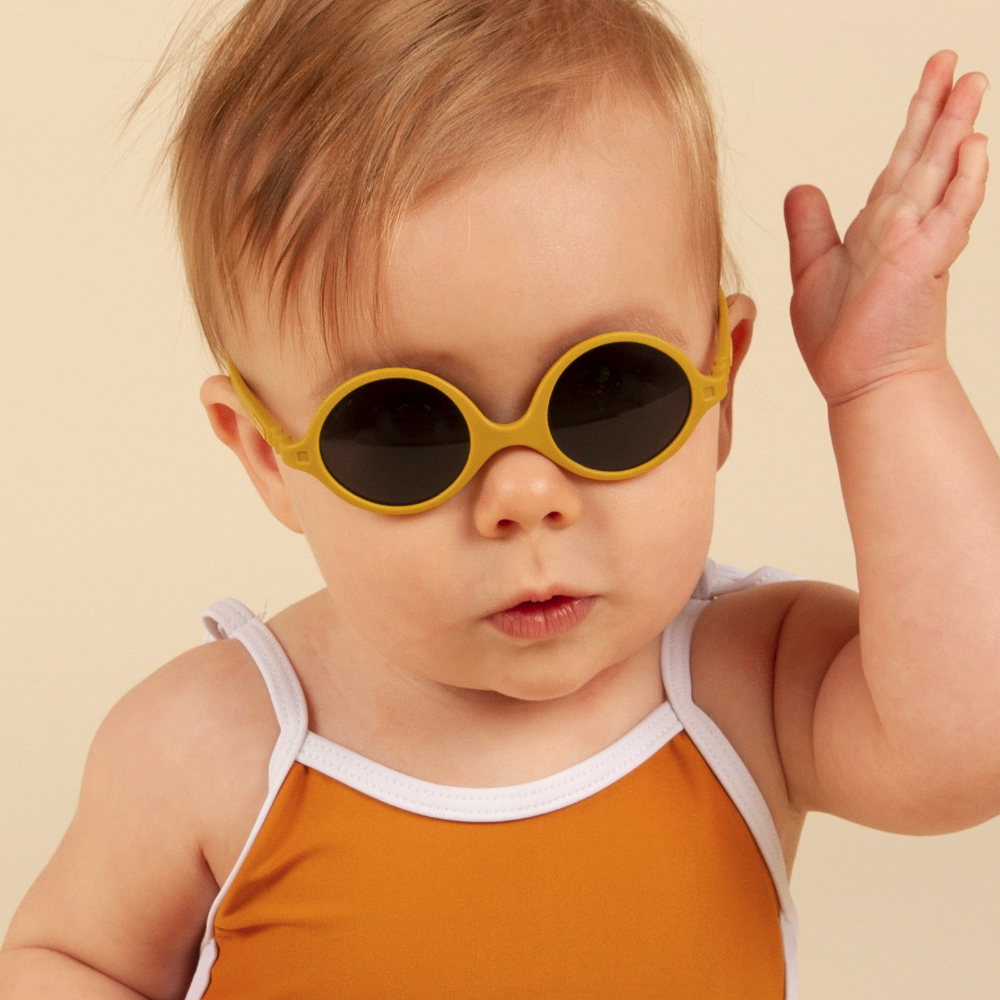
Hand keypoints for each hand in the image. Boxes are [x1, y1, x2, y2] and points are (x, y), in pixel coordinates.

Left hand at [783, 51, 988, 405]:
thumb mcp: (813, 271)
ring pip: (940, 173)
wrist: (863, 382)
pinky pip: (949, 216)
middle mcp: (902, 226)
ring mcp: (916, 242)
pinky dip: (963, 182)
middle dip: (939, 107)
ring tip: (973, 82)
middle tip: (953, 59)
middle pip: (923, 155)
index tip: (929, 82)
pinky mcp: (922, 263)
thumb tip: (801, 186)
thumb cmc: (843, 339)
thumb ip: (811, 227)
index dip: (914, 121)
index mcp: (879, 226)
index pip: (899, 163)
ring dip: (957, 128)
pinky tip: (975, 146)